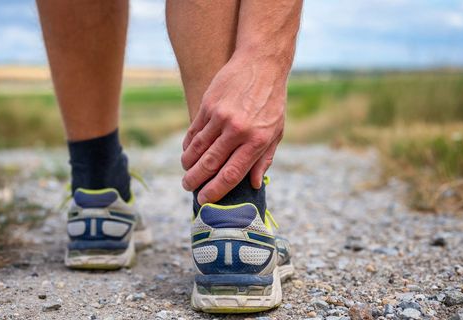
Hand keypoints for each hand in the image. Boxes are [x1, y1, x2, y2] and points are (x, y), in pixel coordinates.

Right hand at [181, 52, 286, 203]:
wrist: (262, 63)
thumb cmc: (272, 101)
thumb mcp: (276, 131)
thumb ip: (263, 158)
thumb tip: (253, 184)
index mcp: (256, 141)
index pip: (231, 174)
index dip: (215, 190)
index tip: (204, 200)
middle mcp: (238, 130)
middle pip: (210, 164)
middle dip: (196, 180)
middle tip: (188, 188)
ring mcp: (221, 117)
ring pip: (197, 148)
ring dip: (188, 164)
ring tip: (186, 172)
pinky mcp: (209, 105)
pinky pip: (194, 131)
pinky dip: (188, 144)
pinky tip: (187, 152)